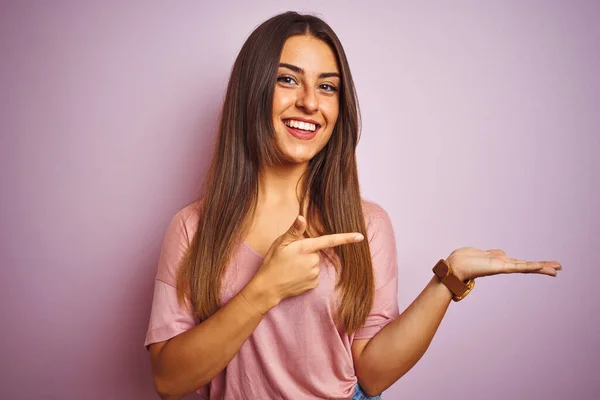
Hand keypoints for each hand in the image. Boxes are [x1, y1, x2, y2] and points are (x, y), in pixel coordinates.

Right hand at [243, 215, 363, 312]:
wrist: (268, 287)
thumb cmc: (272, 262)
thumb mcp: (280, 243)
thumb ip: (294, 231)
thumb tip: (302, 217)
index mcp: (306, 248)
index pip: (330, 240)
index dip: (346, 238)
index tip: (360, 236)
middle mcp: (313, 261)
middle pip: (316, 252)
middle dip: (307, 252)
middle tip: (291, 257)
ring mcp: (314, 274)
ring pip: (314, 264)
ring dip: (306, 264)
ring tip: (290, 267)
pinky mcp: (313, 284)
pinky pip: (313, 275)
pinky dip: (306, 275)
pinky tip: (294, 276)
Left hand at [446, 247, 561, 281]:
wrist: (454, 268)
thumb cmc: (464, 261)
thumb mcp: (483, 254)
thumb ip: (494, 254)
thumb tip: (503, 253)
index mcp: (500, 262)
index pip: (520, 263)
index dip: (533, 264)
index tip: (546, 266)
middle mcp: (503, 265)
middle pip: (526, 265)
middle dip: (542, 267)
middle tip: (558, 269)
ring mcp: (502, 266)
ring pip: (525, 266)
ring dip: (540, 267)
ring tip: (555, 269)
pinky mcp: (499, 267)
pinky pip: (517, 266)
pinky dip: (529, 266)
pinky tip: (539, 267)